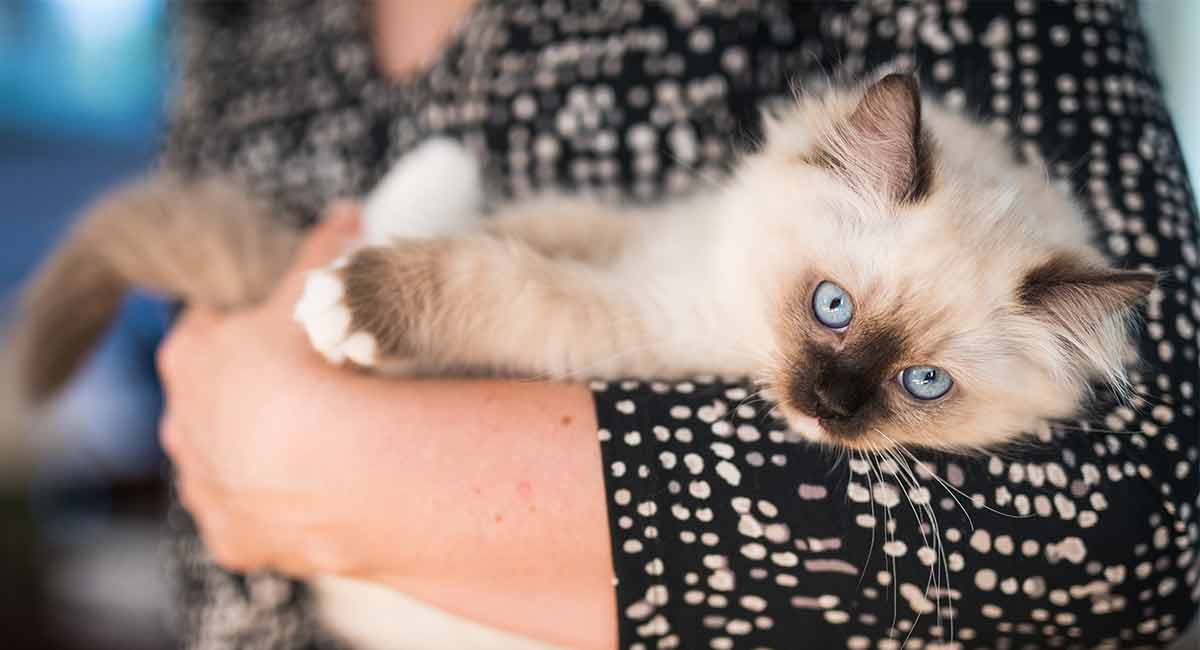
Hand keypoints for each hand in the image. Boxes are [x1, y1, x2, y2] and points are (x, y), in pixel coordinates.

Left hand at [158, 201, 613, 646]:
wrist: (333, 468)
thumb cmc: (313, 366)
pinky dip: (278, 507)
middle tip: (312, 388)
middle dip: (253, 393)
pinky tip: (318, 494)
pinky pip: (251, 516)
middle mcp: (180, 423)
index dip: (249, 323)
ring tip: (321, 446)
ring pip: (226, 461)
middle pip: (213, 398)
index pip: (210, 326)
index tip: (288, 327)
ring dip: (261, 453)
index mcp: (190, 357)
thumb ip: (325, 248)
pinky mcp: (231, 538)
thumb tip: (346, 209)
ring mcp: (203, 486)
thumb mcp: (318, 294)